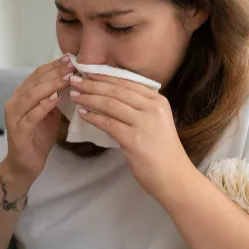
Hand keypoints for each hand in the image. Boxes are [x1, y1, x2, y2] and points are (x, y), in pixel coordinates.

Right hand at [4, 55, 73, 181]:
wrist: (25, 164)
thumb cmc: (38, 138)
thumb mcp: (50, 114)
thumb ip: (56, 98)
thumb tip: (72, 81)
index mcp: (22, 96)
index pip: (37, 74)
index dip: (54, 65)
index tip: (71, 58)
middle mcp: (14, 102)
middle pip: (34, 81)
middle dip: (54, 72)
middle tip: (72, 65)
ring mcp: (14, 117)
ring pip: (31, 95)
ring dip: (50, 85)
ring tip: (67, 79)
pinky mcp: (18, 131)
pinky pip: (31, 116)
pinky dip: (43, 106)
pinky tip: (56, 99)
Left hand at [67, 74, 194, 200]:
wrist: (174, 177)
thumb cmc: (162, 151)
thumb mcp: (155, 121)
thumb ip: (139, 108)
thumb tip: (111, 95)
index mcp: (158, 100)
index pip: (127, 82)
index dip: (105, 76)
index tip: (87, 71)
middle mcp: (153, 107)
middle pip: (116, 90)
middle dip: (92, 84)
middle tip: (74, 80)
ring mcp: (144, 123)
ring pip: (110, 104)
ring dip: (89, 98)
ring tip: (74, 95)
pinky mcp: (133, 139)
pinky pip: (108, 123)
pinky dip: (93, 117)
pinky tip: (82, 114)